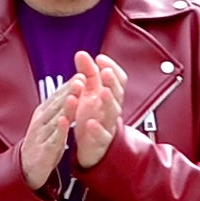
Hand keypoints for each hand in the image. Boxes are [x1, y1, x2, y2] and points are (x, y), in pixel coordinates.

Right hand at [18, 76, 75, 191]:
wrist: (28, 168)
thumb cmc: (43, 142)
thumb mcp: (50, 122)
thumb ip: (60, 105)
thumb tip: (72, 86)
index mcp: (44, 112)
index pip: (57, 96)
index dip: (69, 85)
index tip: (82, 74)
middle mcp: (41, 121)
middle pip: (57, 104)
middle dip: (69, 91)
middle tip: (81, 78)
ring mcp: (41, 135)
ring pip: (55, 119)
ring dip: (65, 107)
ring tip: (74, 96)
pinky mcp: (44, 150)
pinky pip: (53, 139)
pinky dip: (59, 130)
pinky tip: (65, 122)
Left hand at [64, 53, 126, 168]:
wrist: (93, 146)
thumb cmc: (92, 115)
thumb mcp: (88, 92)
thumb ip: (87, 73)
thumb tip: (81, 53)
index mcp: (109, 95)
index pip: (118, 79)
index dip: (112, 68)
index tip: (100, 59)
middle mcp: (111, 109)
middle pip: (117, 94)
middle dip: (112, 82)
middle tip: (105, 71)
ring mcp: (108, 125)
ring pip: (113, 113)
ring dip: (109, 101)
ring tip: (103, 91)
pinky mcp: (101, 141)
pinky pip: (102, 135)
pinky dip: (97, 129)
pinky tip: (91, 123)